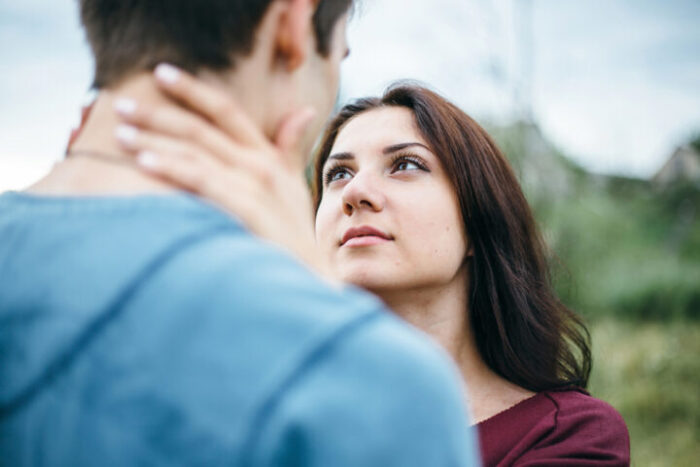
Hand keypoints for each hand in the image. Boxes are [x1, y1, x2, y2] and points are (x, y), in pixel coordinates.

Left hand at [114, 64, 331, 278]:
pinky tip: (143, 162)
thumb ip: (289, 149)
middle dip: (158, 114)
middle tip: (122, 104)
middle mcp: (260, 163)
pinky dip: (171, 168)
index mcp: (268, 155)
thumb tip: (301, 112)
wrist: (309, 275)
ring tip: (121, 133)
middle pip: (201, 128)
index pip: (226, 110)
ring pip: (194, 151)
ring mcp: (254, 184)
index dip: (193, 89)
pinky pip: (201, 179)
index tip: (161, 73)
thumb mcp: (294, 186)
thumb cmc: (294, 234)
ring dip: (153, 140)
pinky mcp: (245, 206)